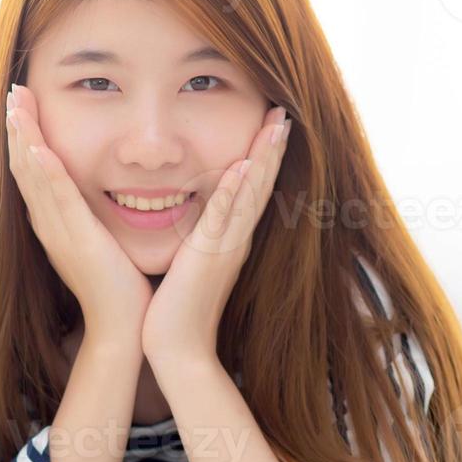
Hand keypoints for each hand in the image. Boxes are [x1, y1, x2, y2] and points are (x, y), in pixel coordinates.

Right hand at [6, 83, 152, 343]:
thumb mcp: (102, 242)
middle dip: (19, 128)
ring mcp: (58, 232)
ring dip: (25, 139)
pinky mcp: (76, 239)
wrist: (123, 327)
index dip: (25, 138)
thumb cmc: (120, 286)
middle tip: (15, 92)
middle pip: (25, 167)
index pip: (33, 172)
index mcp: (55, 223)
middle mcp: (48, 224)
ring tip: (17, 106)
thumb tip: (103, 195)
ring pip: (34, 176)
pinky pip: (57, 198)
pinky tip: (37, 146)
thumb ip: (96, 218)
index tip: (24, 106)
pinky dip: (45, 171)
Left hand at [142, 105, 291, 367]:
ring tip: (276, 124)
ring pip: (251, 195)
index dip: (263, 158)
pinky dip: (235, 193)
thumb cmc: (177, 311)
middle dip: (272, 147)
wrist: (178, 350)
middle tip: (284, 111)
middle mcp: (235, 240)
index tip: (272, 125)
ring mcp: (225, 248)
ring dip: (264, 158)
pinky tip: (243, 167)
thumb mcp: (192, 266)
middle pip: (261, 185)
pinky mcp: (208, 257)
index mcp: (230, 241)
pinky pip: (224, 218)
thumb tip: (196, 226)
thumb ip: (199, 243)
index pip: (252, 191)